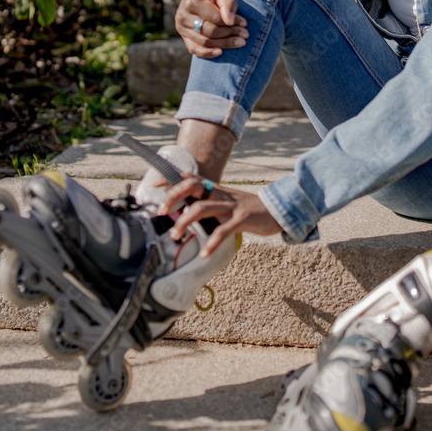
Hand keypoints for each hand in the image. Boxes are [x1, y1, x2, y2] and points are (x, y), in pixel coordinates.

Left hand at [158, 175, 282, 256]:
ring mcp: (231, 205)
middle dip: (173, 197)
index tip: (155, 184)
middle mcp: (220, 193)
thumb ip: (207, 204)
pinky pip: (223, 231)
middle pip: (192, 187)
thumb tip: (184, 213)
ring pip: (202, 208)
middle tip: (162, 211)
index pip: (190, 177)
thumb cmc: (247, 209)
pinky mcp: (242, 218)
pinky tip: (204, 253)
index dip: (172, 177)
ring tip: (175, 235)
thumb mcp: (225, 201)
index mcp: (215, 189)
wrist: (276, 210)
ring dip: (185, 222)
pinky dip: (212, 242)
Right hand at [175, 0, 248, 58]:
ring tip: (239, 42)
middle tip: (245, 34)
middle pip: (211, 32)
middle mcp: (183, 16)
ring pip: (205, 42)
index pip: (216, 19)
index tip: (244, 23)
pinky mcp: (184, 37)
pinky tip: (221, 52)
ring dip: (224, 44)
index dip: (232, 23)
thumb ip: (227, 4)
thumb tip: (230, 22)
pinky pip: (195, 50)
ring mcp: (181, 28)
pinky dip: (208, 53)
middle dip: (230, 34)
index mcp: (192, 2)